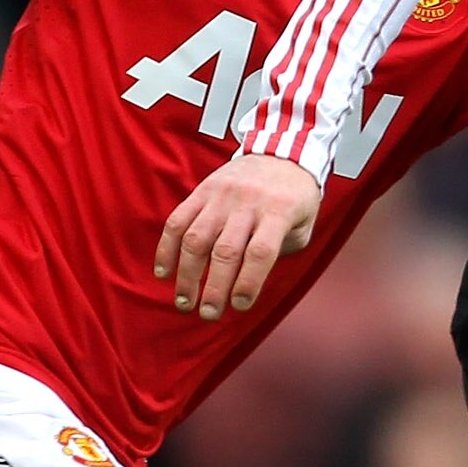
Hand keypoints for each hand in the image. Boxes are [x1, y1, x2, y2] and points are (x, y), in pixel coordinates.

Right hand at [155, 154, 322, 319]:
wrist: (282, 152)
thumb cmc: (295, 199)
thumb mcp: (303, 225)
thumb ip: (280, 252)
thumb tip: (246, 284)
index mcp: (279, 211)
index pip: (261, 252)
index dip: (248, 282)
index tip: (239, 306)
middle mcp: (248, 202)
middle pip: (225, 250)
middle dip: (215, 288)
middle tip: (209, 314)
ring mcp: (222, 195)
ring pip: (196, 238)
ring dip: (187, 275)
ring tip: (185, 302)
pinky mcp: (202, 191)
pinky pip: (177, 220)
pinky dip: (167, 249)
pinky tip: (164, 273)